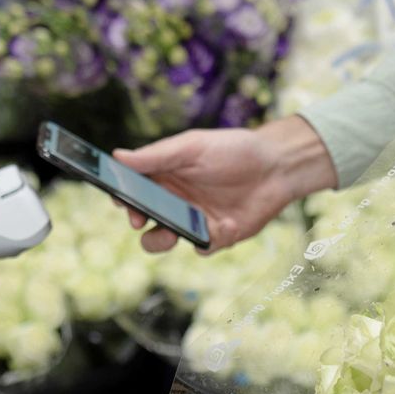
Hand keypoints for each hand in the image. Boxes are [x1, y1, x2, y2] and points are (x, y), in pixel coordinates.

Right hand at [112, 117, 333, 253]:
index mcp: (163, 174)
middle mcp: (173, 198)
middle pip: (142, 217)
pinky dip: (211, 240)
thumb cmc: (233, 150)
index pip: (131, 187)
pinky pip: (201, 247)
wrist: (277, 167)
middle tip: (140, 218)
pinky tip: (228, 223)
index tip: (118, 198)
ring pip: (163, 239)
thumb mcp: (192, 147)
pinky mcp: (215, 236)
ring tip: (173, 233)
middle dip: (137, 220)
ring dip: (162, 240)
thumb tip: (117, 156)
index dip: (120, 195)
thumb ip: (156, 155)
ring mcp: (192, 219)